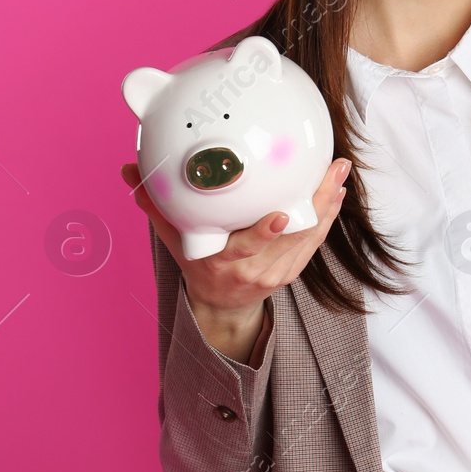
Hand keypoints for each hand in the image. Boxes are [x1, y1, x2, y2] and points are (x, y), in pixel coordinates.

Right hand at [119, 157, 352, 359]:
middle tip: (332, 171)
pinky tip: (336, 191)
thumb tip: (131, 170)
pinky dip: (327, 215)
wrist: (219, 301)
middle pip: (291, 237)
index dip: (265, 234)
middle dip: (315, 203)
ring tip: (339, 172)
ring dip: (327, 203)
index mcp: (222, 262)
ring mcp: (277, 273)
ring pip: (310, 236)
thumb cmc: (197, 261)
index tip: (282, 213)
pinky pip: (315, 241)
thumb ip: (156, 205)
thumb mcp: (174, 237)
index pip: (245, 249)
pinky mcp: (293, 271)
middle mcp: (252, 270)